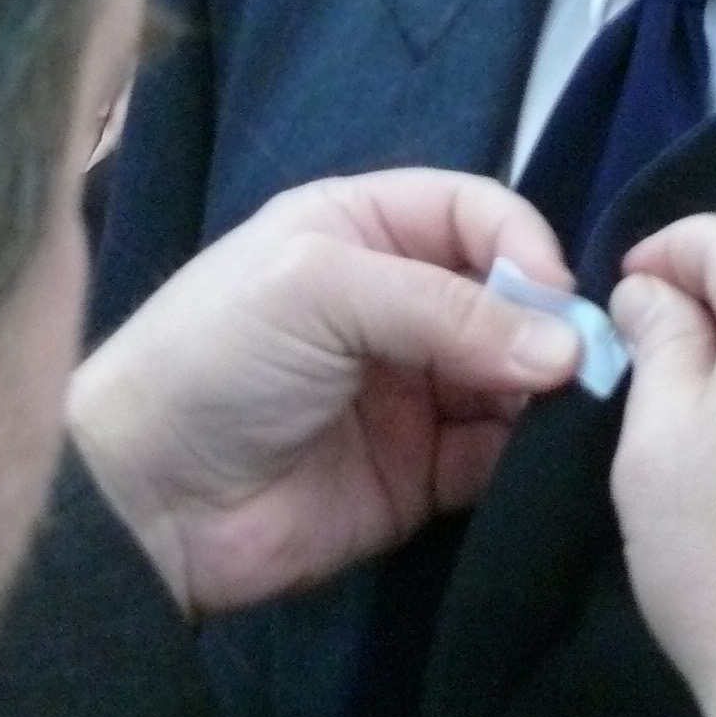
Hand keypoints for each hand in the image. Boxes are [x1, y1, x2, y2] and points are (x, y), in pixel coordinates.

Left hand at [68, 171, 580, 617]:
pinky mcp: (421, 476)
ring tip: (567, 415)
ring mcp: (413, 390)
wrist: (143, 504)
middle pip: (508, 295)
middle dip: (546, 323)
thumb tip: (564, 347)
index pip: (476, 213)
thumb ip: (444, 309)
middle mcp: (397, 301)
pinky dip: (528, 456)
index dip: (523, 244)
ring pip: (514, 375)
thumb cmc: (217, 358)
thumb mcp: (318, 290)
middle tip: (573, 368)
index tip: (556, 295)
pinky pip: (497, 457)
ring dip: (546, 391)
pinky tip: (544, 460)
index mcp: (365, 228)